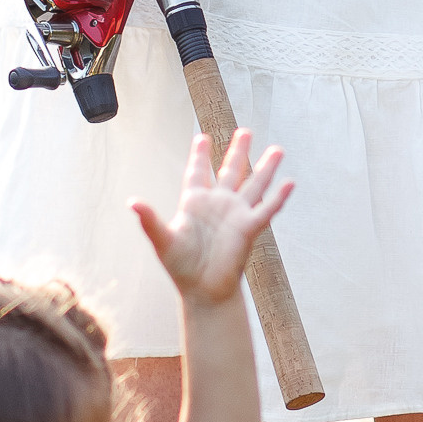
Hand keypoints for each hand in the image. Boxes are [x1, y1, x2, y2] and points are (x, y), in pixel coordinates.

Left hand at [132, 127, 292, 308]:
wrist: (202, 290)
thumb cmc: (180, 267)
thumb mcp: (162, 240)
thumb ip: (150, 220)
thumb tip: (133, 202)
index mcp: (194, 203)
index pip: (197, 172)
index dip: (200, 156)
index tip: (202, 137)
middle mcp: (217, 204)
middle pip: (230, 171)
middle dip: (238, 151)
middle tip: (244, 130)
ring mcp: (235, 215)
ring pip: (253, 185)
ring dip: (265, 167)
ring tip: (277, 149)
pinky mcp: (248, 228)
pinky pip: (266, 210)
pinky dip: (278, 197)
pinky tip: (289, 183)